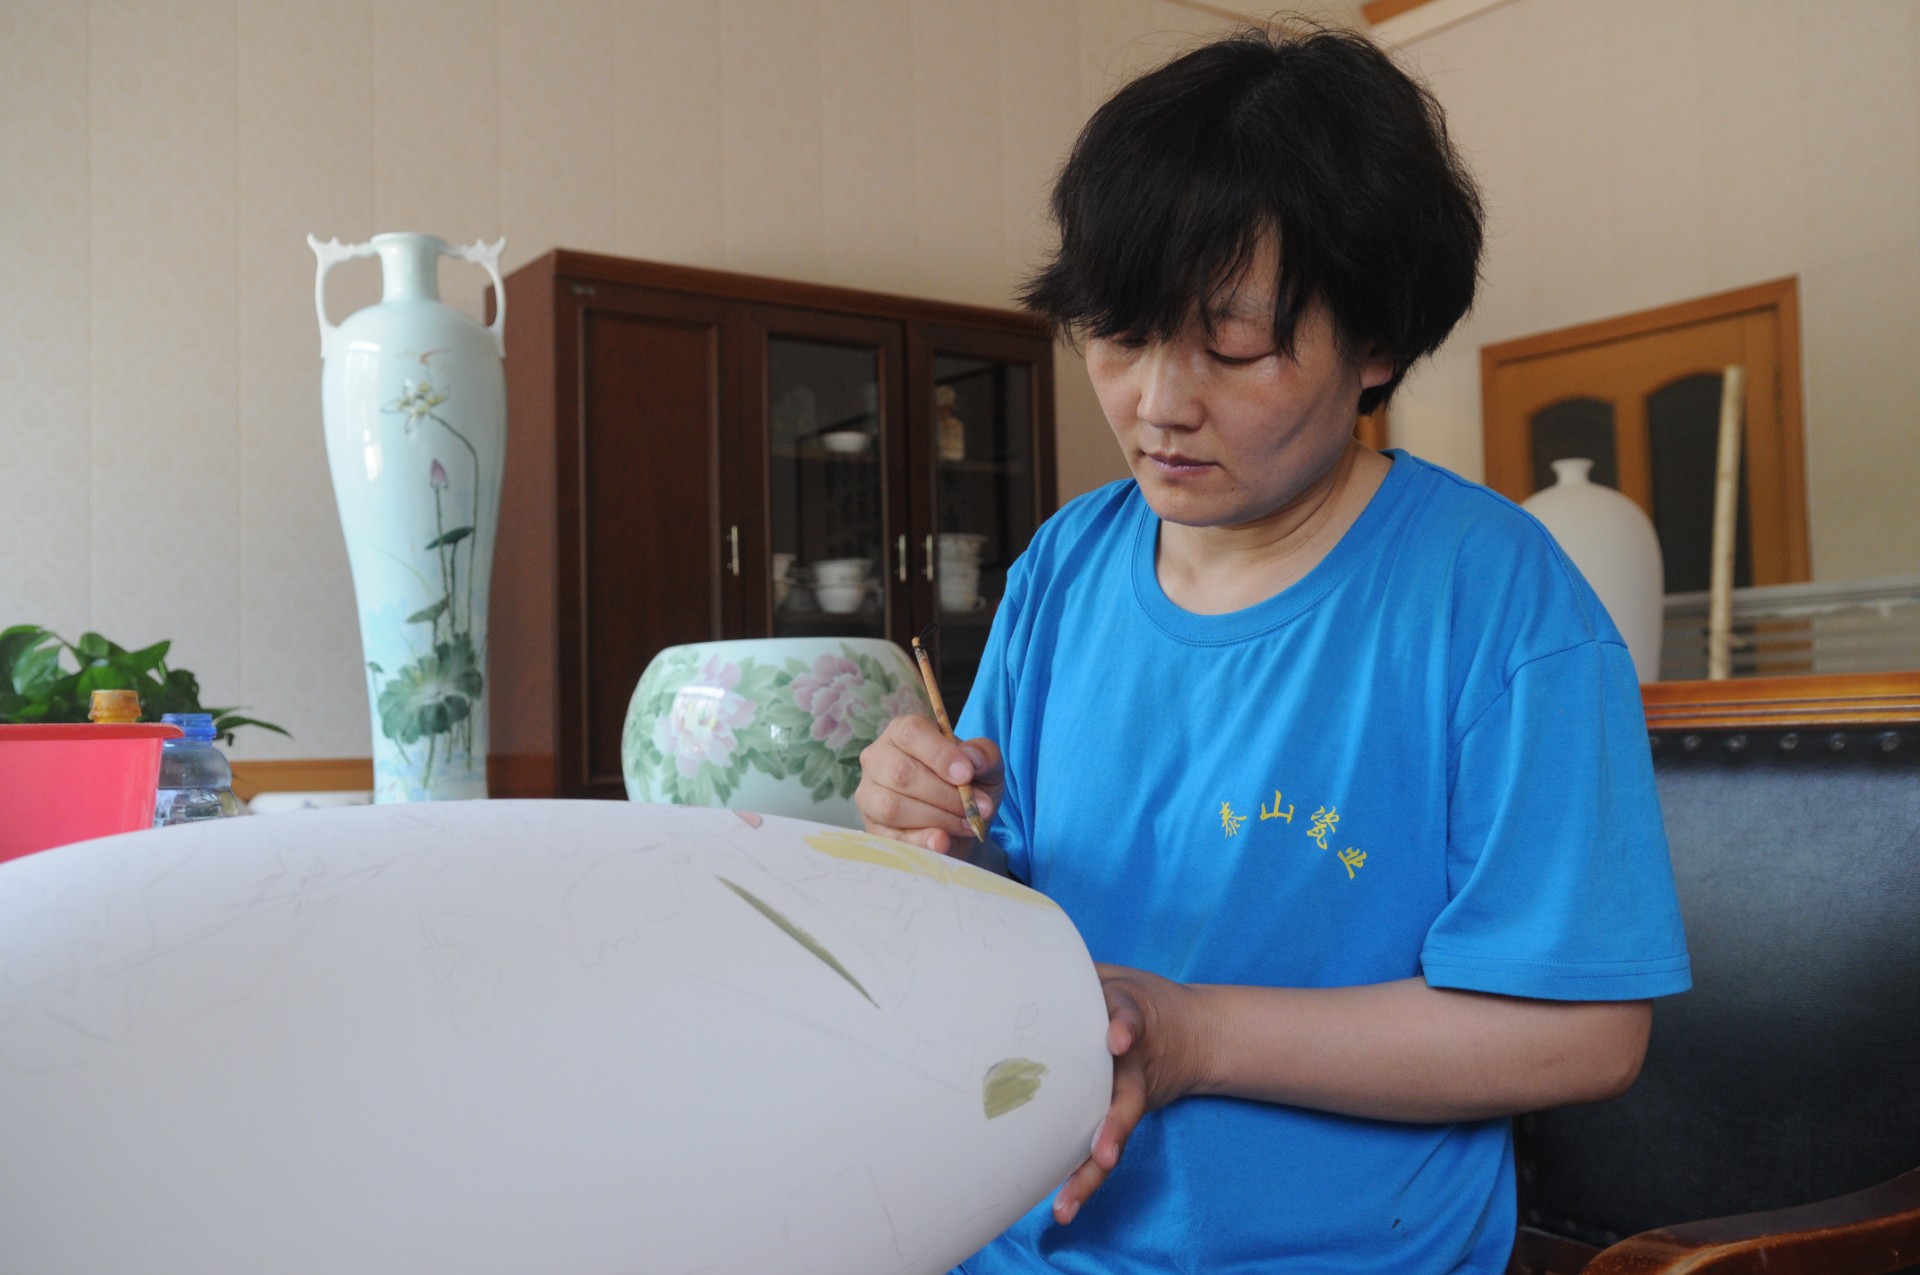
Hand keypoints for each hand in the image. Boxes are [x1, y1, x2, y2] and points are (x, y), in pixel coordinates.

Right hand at [855, 714, 1003, 855]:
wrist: (961, 824)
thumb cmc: (968, 784)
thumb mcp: (986, 766)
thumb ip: (985, 755)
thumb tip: (972, 759)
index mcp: (902, 732)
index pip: (911, 734)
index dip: (939, 754)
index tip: (966, 774)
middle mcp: (878, 758)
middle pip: (901, 772)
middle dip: (944, 794)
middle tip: (977, 808)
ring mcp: (869, 794)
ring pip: (892, 806)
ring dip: (936, 818)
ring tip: (967, 823)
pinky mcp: (872, 828)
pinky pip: (892, 837)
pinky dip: (921, 841)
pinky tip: (943, 841)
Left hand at [1054, 965, 1211, 1224]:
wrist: (1195, 1032)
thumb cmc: (1134, 998)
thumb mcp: (1113, 976)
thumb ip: (1075, 973)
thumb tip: (1018, 958)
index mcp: (1132, 1019)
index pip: (1130, 1018)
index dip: (1124, 1027)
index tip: (1118, 1037)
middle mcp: (1134, 1066)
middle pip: (1127, 1099)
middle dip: (1113, 1127)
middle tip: (1104, 1153)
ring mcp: (1129, 1097)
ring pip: (1115, 1135)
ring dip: (1093, 1171)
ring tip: (1069, 1203)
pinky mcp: (1119, 1118)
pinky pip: (1103, 1149)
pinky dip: (1085, 1178)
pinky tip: (1063, 1208)